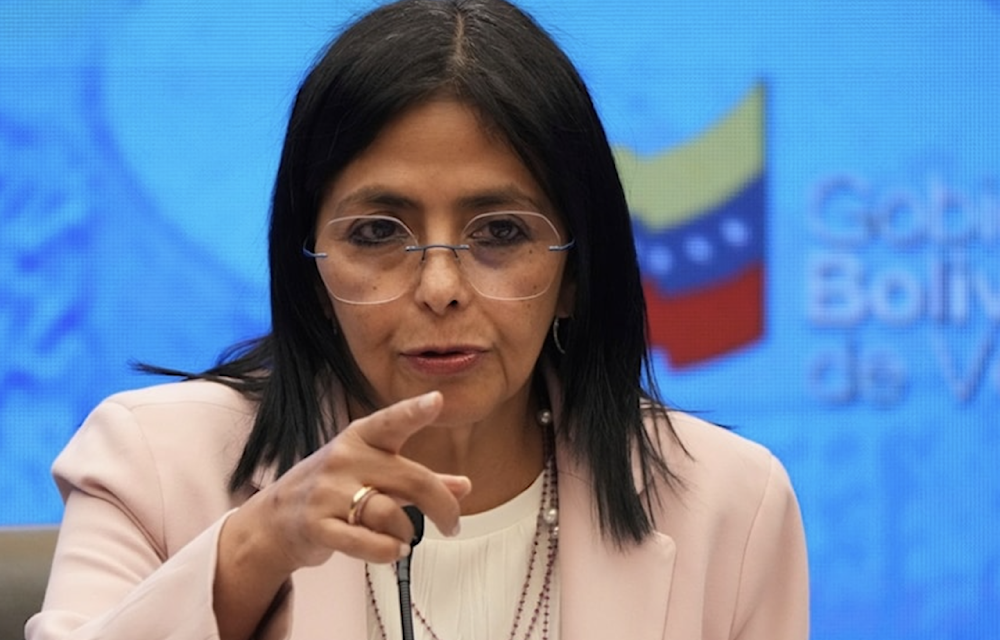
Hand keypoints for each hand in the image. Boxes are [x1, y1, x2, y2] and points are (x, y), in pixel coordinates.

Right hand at [232, 391, 470, 575]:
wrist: (273, 520)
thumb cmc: (333, 490)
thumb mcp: (375, 474)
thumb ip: (418, 480)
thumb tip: (464, 486)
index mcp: (360, 437)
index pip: (391, 421)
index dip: (414, 411)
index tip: (437, 400)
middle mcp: (345, 458)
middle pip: (411, 479)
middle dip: (442, 506)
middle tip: (453, 525)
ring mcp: (328, 492)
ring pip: (390, 514)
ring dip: (406, 533)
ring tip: (403, 539)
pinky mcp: (317, 525)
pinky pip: (367, 542)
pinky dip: (388, 551)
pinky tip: (393, 550)